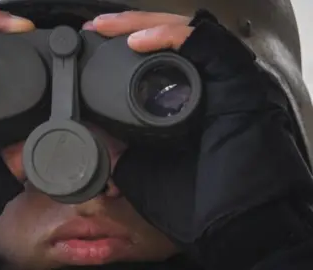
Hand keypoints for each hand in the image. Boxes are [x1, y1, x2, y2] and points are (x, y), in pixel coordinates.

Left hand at [88, 10, 312, 269]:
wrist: (231, 225)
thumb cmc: (194, 203)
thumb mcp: (139, 170)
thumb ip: (118, 151)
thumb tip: (91, 134)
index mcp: (180, 103)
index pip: (152, 60)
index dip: (123, 46)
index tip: (90, 44)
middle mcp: (203, 86)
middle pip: (166, 38)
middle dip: (128, 27)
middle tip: (95, 27)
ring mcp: (220, 81)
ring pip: (185, 32)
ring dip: (145, 24)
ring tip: (110, 28)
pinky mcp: (236, 81)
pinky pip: (206, 43)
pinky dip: (170, 37)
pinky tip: (138, 41)